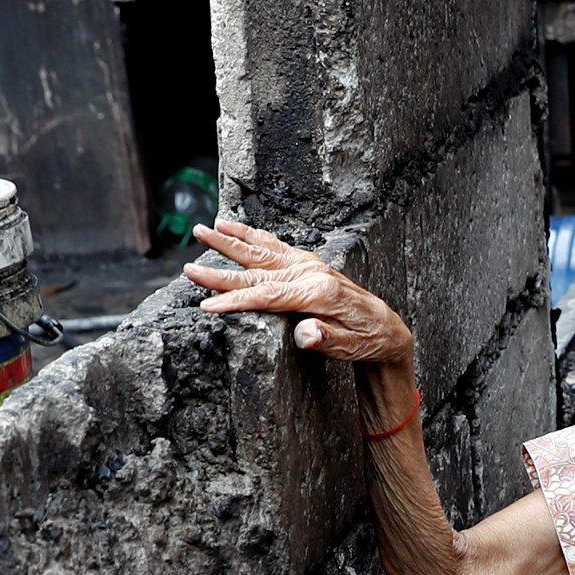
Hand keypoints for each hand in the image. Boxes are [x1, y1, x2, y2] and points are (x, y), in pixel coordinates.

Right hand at [182, 214, 415, 366]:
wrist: (386, 328)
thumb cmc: (366, 341)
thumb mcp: (349, 348)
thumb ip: (326, 340)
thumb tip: (306, 335)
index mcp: (317, 293)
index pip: (266, 296)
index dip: (234, 301)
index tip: (206, 306)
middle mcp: (310, 273)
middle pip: (256, 270)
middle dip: (219, 270)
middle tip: (188, 268)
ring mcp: (309, 265)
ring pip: (262, 250)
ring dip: (231, 240)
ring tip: (205, 229)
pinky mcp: (309, 263)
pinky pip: (275, 245)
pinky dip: (252, 235)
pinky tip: (234, 226)